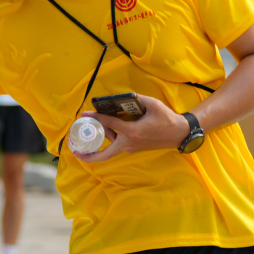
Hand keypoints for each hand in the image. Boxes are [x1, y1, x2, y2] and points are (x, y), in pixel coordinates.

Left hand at [72, 94, 191, 163]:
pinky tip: (107, 127)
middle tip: (75, 151)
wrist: (179, 134)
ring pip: (111, 146)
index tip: (85, 114)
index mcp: (133, 132)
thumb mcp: (152, 104)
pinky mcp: (133, 149)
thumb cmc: (167, 118)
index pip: (109, 125)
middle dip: (88, 156)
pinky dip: (111, 137)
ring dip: (101, 137)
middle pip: (105, 154)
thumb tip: (122, 97)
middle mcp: (130, 143)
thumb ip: (136, 99)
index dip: (96, 118)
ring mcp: (131, 148)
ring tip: (92, 126)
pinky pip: (118, 144)